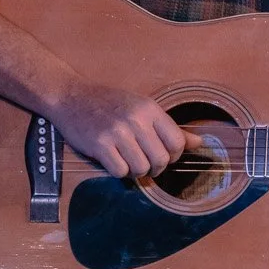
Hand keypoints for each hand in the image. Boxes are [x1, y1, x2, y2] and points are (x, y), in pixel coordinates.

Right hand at [50, 80, 204, 179]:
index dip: (173, 155)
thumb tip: (198, 142)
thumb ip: (168, 127)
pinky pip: (120, 172)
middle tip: (144, 162)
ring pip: (141, 169)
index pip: (177, 142)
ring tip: (127, 160)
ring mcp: (117, 132)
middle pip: (161, 159)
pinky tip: (113, 161)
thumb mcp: (141, 107)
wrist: (70, 96)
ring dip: (136, 171)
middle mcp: (136, 120)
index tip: (163, 155)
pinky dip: (119, 172)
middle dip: (155, 167)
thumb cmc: (108, 102)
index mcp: (149, 109)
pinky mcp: (100, 145)